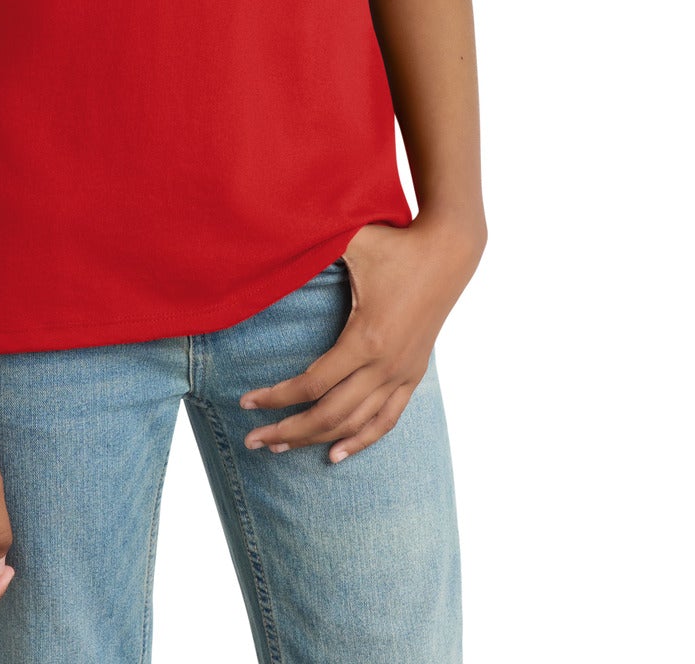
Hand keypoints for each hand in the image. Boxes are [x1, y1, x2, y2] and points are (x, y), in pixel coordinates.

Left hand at [239, 213, 484, 463]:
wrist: (449, 253)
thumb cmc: (396, 244)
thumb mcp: (353, 242)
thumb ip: (313, 245)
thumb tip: (270, 241)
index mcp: (365, 337)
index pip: (311, 384)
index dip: (276, 397)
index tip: (245, 402)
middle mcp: (385, 365)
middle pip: (328, 414)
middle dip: (287, 430)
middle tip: (253, 441)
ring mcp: (402, 374)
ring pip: (355, 424)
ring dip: (316, 439)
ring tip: (280, 448)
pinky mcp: (413, 375)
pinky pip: (386, 420)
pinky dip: (360, 441)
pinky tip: (336, 454)